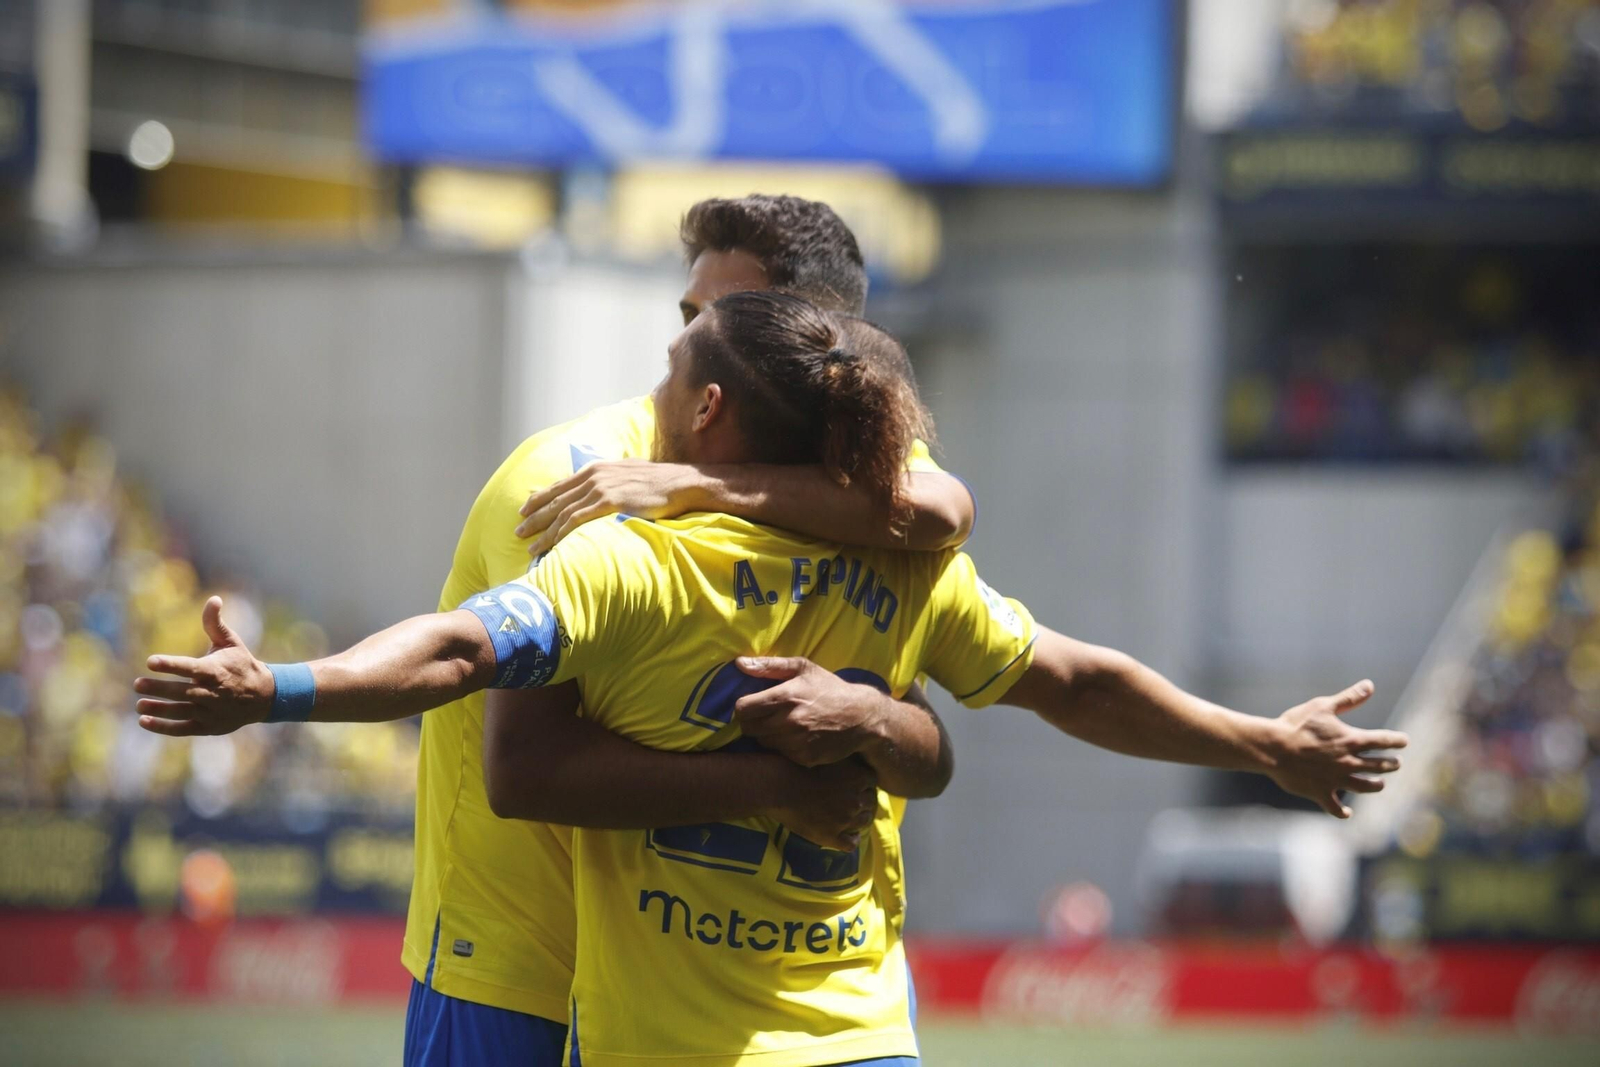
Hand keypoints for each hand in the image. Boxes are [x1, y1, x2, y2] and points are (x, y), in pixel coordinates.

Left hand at [133, 597, 275, 735]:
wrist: (263, 696)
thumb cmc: (241, 665)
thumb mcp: (231, 642)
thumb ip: (215, 623)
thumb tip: (213, 599)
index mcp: (216, 670)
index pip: (190, 667)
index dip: (170, 664)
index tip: (151, 661)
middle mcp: (213, 692)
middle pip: (182, 691)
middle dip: (159, 688)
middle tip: (137, 684)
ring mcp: (210, 711)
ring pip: (181, 711)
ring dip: (158, 709)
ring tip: (139, 705)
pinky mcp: (208, 726)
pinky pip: (183, 728)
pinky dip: (163, 727)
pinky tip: (145, 721)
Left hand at [515, 460, 703, 556]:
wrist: (679, 482)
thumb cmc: (657, 481)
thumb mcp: (626, 474)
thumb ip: (607, 481)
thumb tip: (598, 492)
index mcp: (595, 469)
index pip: (559, 485)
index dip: (539, 498)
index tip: (524, 510)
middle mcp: (593, 477)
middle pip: (555, 500)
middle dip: (534, 517)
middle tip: (518, 531)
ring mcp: (600, 489)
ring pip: (562, 513)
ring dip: (544, 532)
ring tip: (531, 547)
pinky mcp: (609, 503)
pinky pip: (577, 521)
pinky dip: (562, 534)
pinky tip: (553, 546)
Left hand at [732, 657, 886, 767]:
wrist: (861, 718)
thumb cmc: (829, 689)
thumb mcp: (803, 668)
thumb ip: (769, 665)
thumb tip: (739, 663)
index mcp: (786, 696)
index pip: (743, 708)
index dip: (743, 707)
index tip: (751, 705)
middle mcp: (789, 721)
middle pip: (749, 728)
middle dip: (753, 721)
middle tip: (766, 715)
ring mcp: (797, 742)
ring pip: (763, 742)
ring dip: (768, 734)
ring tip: (783, 725)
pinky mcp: (804, 758)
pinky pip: (780, 754)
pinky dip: (783, 746)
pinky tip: (797, 736)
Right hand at [771, 758, 878, 851]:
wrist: (777, 787)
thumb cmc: (798, 765)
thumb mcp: (827, 756)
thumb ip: (844, 760)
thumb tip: (852, 756)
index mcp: (857, 778)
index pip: (872, 780)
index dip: (864, 781)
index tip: (856, 782)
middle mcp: (856, 800)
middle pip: (870, 802)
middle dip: (863, 800)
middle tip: (852, 799)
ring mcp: (845, 820)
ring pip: (863, 822)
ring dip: (858, 819)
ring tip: (849, 817)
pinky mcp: (831, 836)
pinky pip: (850, 843)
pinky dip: (851, 839)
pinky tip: (847, 837)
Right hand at [1266, 680, 1406, 817]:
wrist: (1273, 748)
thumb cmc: (1296, 724)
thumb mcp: (1323, 706)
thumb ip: (1349, 698)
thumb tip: (1370, 685)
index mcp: (1351, 740)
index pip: (1382, 741)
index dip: (1396, 741)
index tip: (1404, 741)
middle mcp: (1348, 763)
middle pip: (1378, 765)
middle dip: (1390, 764)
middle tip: (1396, 763)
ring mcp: (1336, 780)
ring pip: (1364, 786)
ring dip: (1376, 785)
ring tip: (1380, 784)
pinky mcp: (1321, 793)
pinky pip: (1336, 807)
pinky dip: (1343, 811)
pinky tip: (1348, 813)